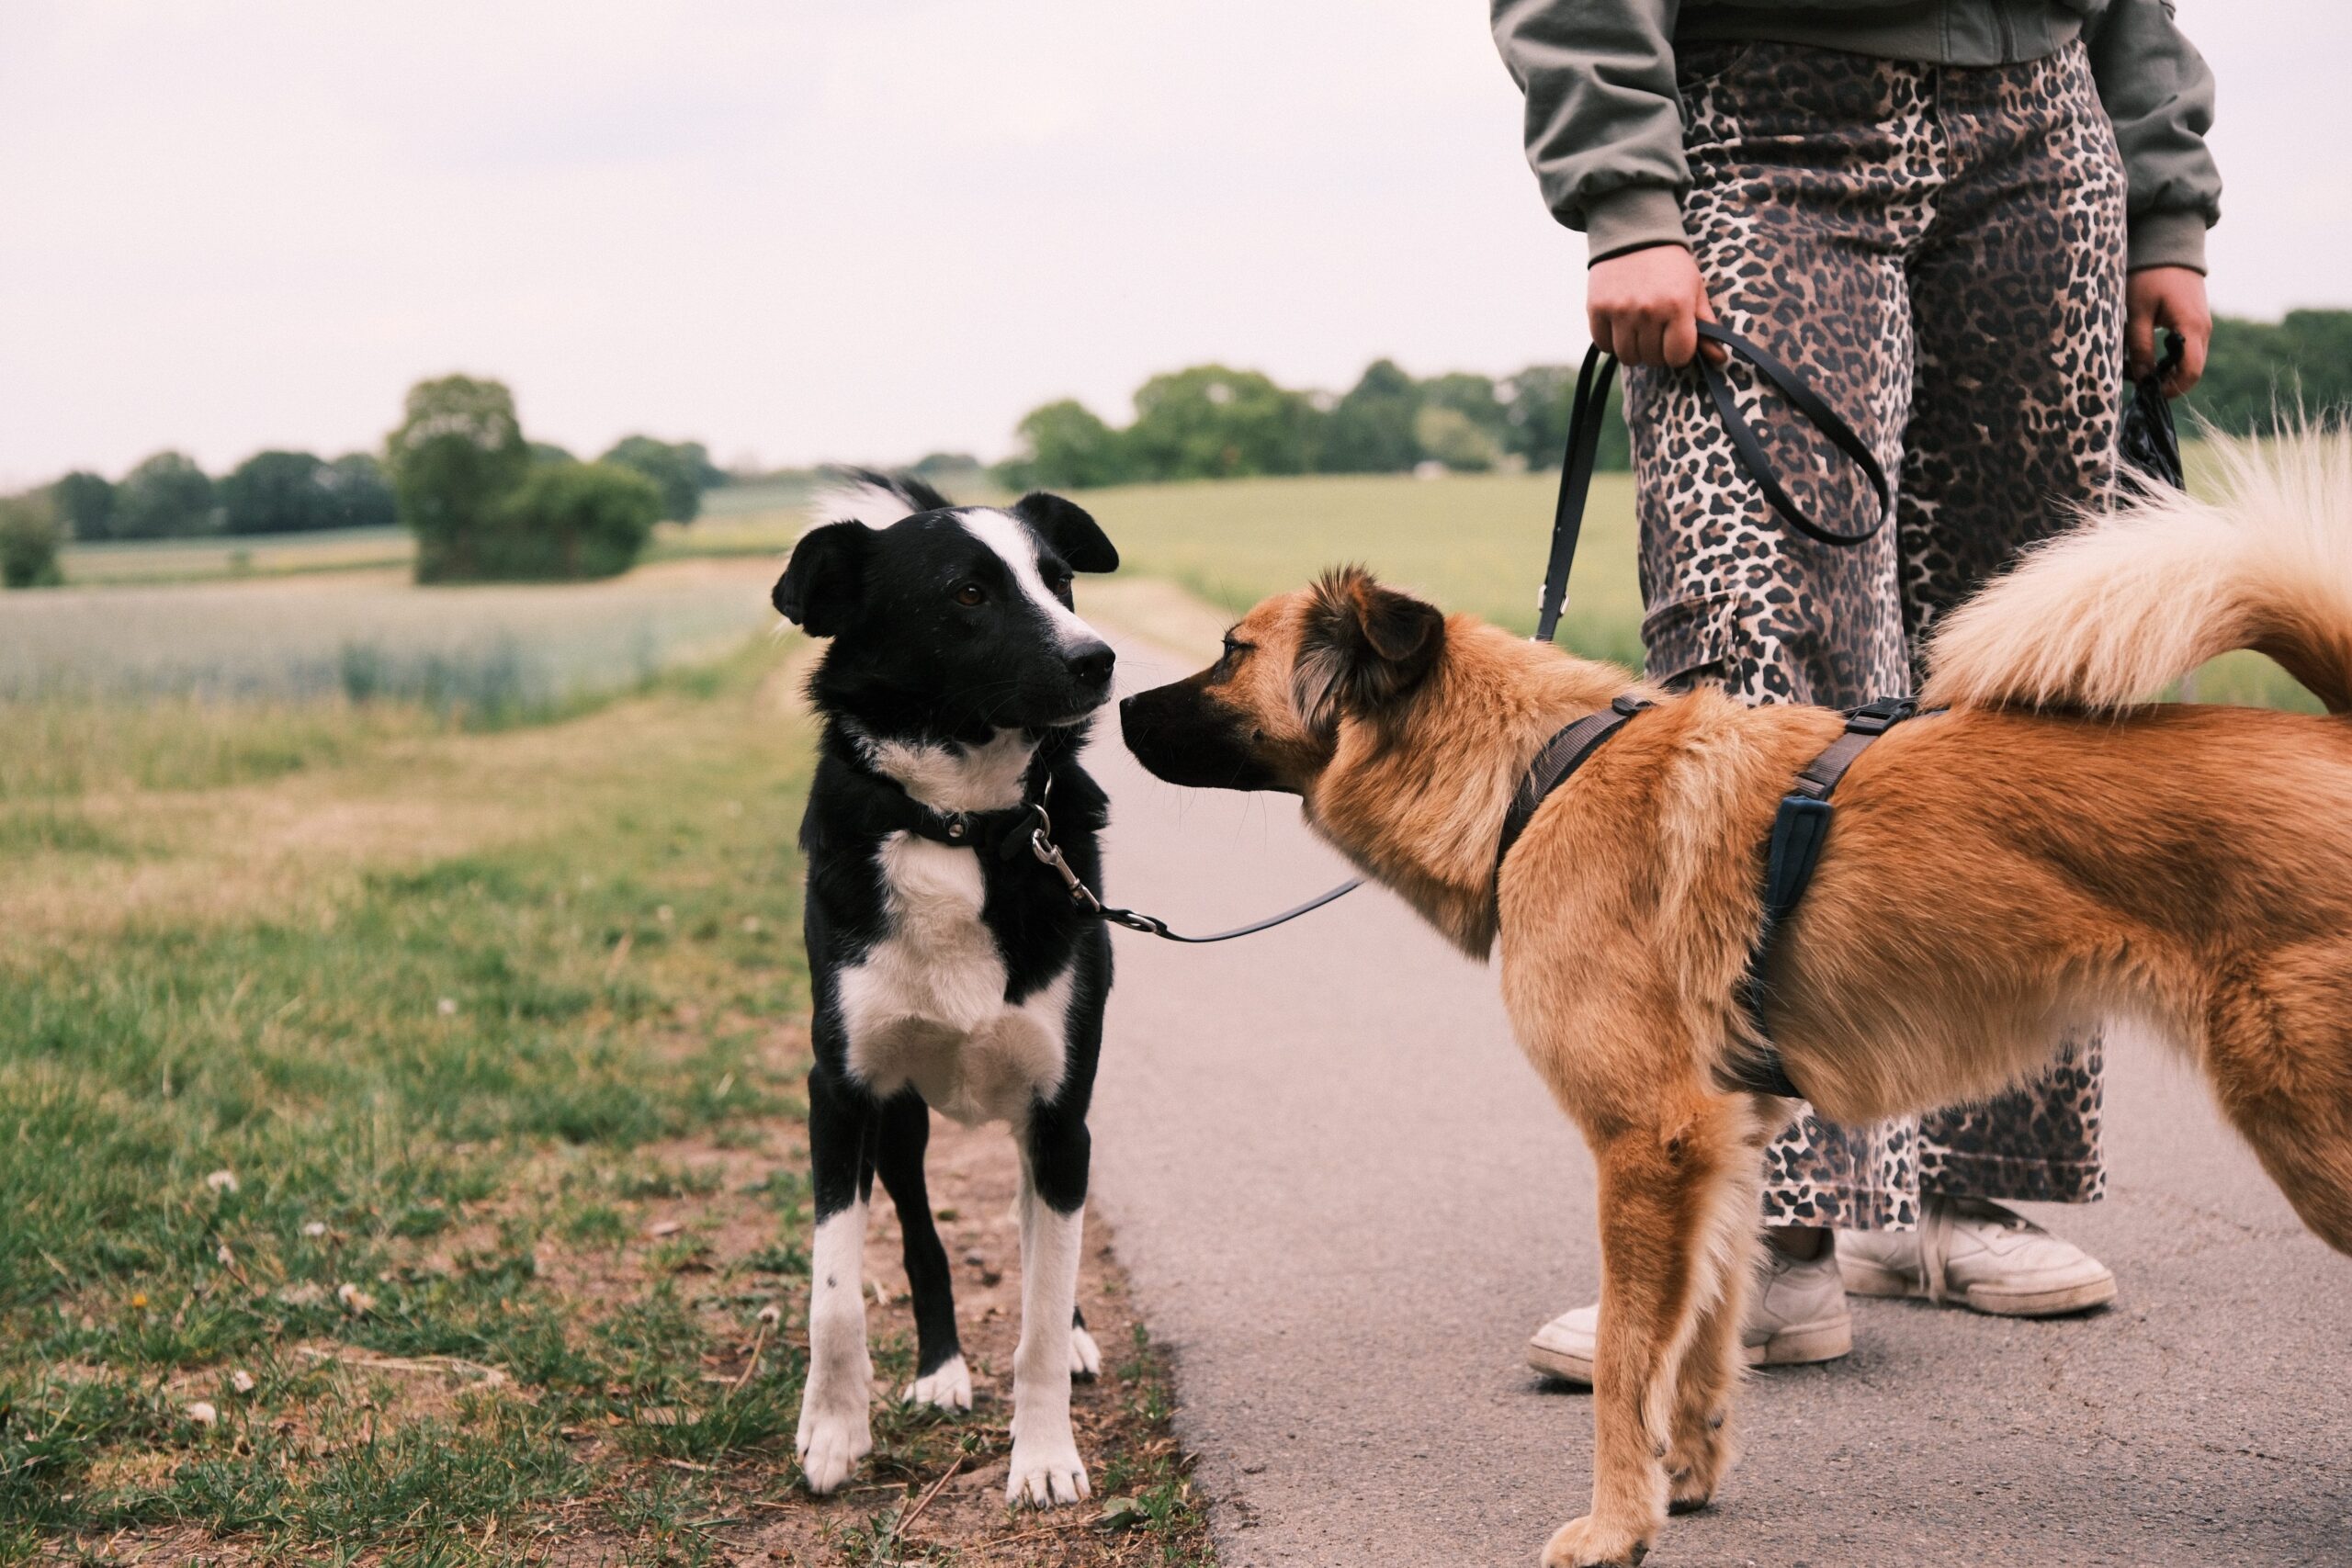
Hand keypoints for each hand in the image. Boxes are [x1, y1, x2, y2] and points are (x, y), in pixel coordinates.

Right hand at [1587, 244, 1725, 367]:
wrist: (1634, 232)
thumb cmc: (1670, 265)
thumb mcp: (1694, 289)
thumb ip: (1706, 325)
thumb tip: (1719, 359)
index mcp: (1677, 306)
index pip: (1678, 357)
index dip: (1678, 353)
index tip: (1676, 341)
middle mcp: (1648, 310)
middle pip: (1652, 359)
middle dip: (1657, 351)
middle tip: (1657, 332)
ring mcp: (1620, 310)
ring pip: (1627, 356)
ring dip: (1634, 349)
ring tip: (1638, 330)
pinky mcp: (1596, 308)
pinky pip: (1603, 345)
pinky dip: (1611, 341)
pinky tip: (1619, 325)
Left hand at [2126, 266, 2210, 396]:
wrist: (2169, 247)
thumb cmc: (2150, 276)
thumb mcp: (2137, 313)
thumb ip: (2140, 347)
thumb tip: (2143, 378)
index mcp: (2192, 328)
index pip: (2191, 372)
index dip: (2171, 389)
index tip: (2147, 391)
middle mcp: (2203, 330)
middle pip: (2191, 370)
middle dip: (2166, 381)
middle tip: (2136, 379)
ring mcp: (2202, 326)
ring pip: (2189, 361)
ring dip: (2166, 370)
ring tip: (2137, 366)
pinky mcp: (2195, 322)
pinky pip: (2186, 349)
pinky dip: (2169, 358)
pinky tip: (2147, 354)